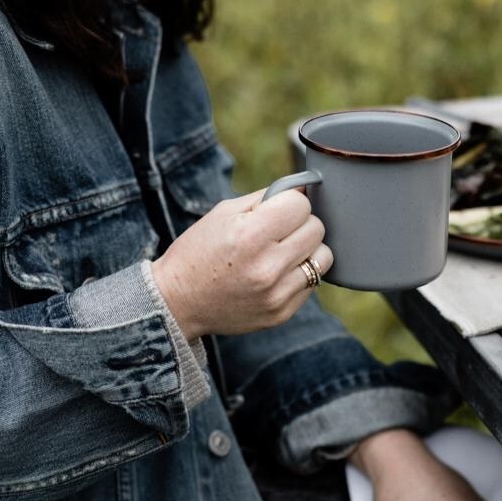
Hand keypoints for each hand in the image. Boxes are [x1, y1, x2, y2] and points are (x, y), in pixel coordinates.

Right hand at [150, 189, 333, 338]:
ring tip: (284, 252)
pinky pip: (313, 283)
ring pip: (323, 257)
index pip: (301, 205)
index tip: (280, 208)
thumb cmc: (200, 251)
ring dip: (308, 250)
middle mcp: (267, 266)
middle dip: (301, 223)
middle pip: (316, 229)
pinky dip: (299, 274)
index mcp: (250, 235)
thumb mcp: (224, 213)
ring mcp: (277, 294)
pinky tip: (276, 274)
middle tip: (280, 229)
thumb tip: (303, 188)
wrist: (178, 302)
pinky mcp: (282, 312)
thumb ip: (266, 198)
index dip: (291, 202)